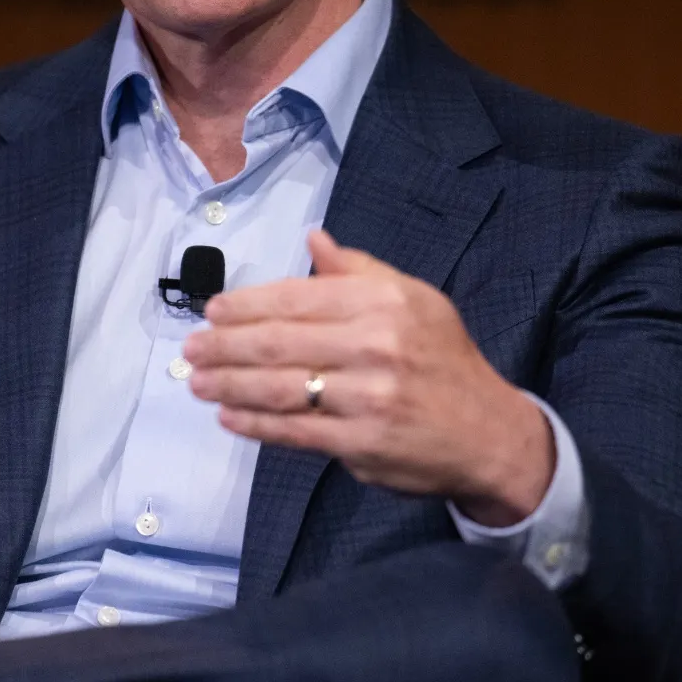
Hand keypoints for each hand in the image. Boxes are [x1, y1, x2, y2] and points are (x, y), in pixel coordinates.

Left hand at [185, 229, 554, 525]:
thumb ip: (359, 271)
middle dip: (224, 347)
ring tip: (198, 382)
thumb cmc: (444, 361)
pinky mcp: (363, 443)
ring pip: (279, 388)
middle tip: (190, 350)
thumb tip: (313, 239)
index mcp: (384, 301)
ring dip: (229, 385)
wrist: (490, 433)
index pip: (296, 298)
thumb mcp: (416, 300)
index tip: (212, 312)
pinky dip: (255, 423)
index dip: (246, 306)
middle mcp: (376, 344)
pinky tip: (230, 415)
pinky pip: (295, 430)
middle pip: (278, 343)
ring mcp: (369, 396)